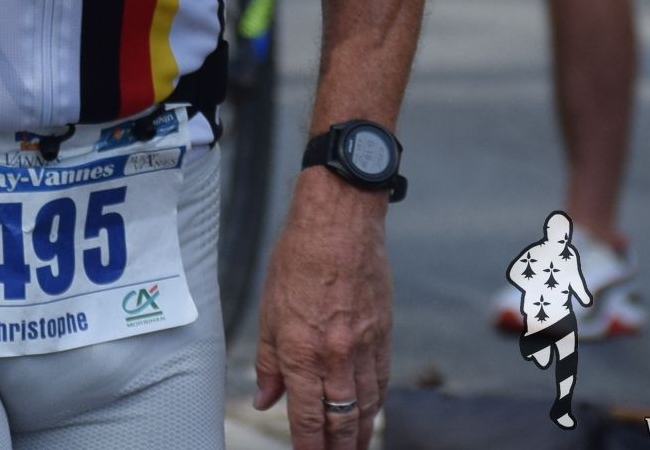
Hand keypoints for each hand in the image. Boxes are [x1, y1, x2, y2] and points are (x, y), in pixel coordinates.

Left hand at [255, 176, 392, 446]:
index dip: (308, 447)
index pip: (307, 417)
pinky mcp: (383, 334)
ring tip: (353, 449)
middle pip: (341, 420)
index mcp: (300, 350)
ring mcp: (363, 347)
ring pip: (365, 406)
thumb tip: (265, 399)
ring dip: (359, 434)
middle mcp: (334, 355)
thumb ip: (268, 361)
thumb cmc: (298, 258)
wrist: (340, 223)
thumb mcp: (269, 309)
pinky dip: (375, 404)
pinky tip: (370, 414)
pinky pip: (381, 381)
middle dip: (337, 448)